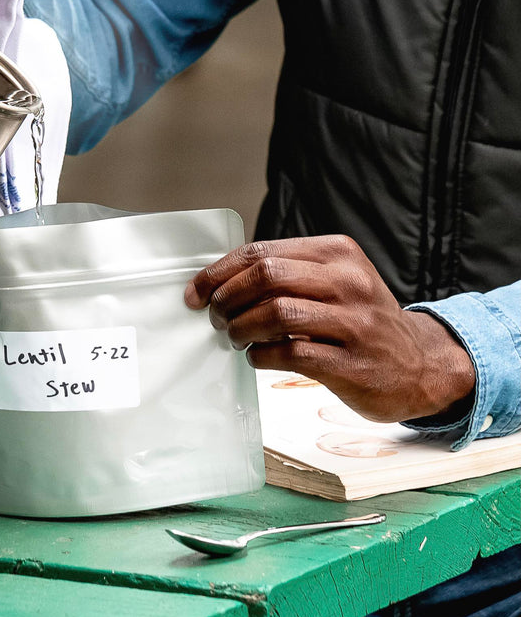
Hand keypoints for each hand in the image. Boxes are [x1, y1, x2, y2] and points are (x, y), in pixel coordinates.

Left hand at [183, 235, 475, 422]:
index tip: (196, 291)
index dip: (219, 272)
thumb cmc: (362, 322)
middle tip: (215, 316)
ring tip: (234, 337)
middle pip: (266, 275)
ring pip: (275, 312)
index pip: (262, 251)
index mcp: (338, 253)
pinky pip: (290, 353)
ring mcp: (353, 323)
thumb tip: (221, 281)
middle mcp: (348, 282)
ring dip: (240, 327)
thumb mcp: (336, 282)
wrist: (421, 365)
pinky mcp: (352, 363)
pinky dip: (261, 355)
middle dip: (226, 297)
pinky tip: (258, 356)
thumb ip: (289, 274)